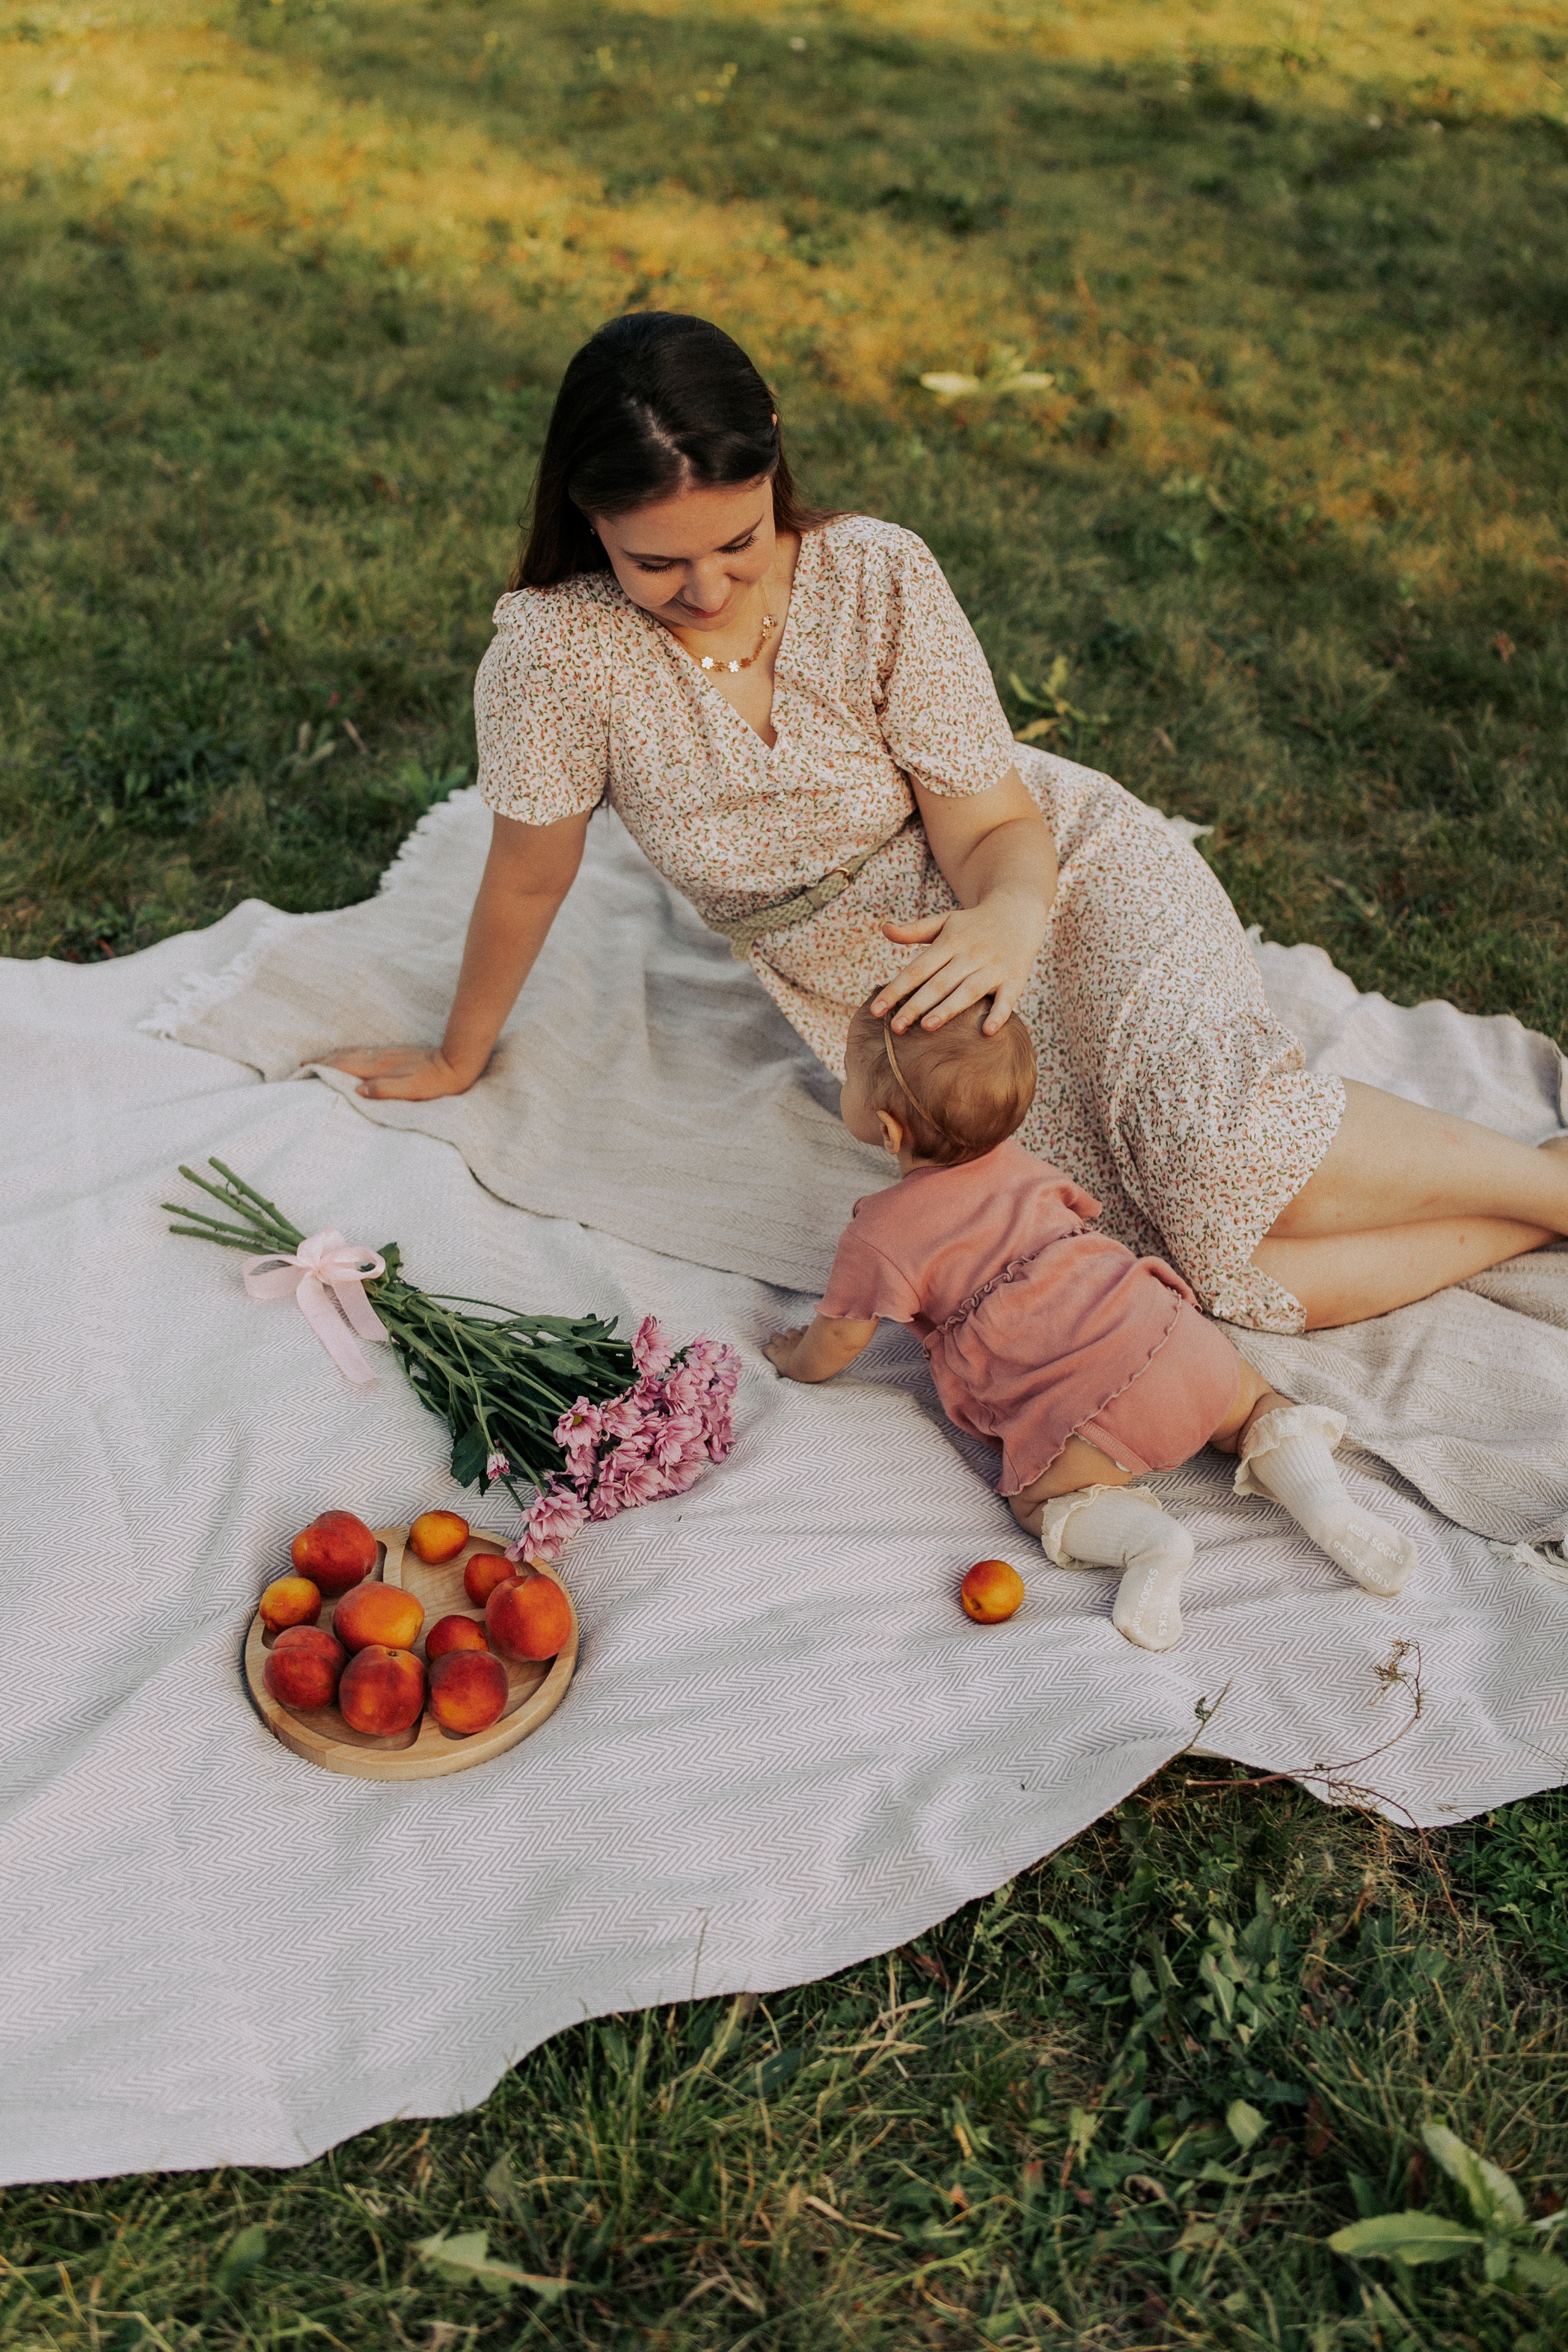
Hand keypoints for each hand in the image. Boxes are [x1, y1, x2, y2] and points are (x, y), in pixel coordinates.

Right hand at [319, 1045, 481, 1101]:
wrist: (457, 1063)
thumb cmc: (436, 1083)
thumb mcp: (412, 1091)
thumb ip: (385, 1090)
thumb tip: (359, 1091)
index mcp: (380, 1068)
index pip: (345, 1067)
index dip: (324, 1068)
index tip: (304, 1071)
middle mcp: (381, 1058)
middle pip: (345, 1057)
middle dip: (323, 1060)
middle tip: (302, 1065)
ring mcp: (388, 1054)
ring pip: (354, 1052)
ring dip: (334, 1055)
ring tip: (319, 1059)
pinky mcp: (396, 1053)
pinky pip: (364, 1052)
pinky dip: (350, 1053)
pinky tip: (349, 1056)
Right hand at [763, 1325, 806, 1376]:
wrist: (812, 1362)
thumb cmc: (799, 1372)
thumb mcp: (787, 1374)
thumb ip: (783, 1368)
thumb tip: (783, 1368)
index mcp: (777, 1354)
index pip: (768, 1350)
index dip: (769, 1351)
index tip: (771, 1354)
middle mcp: (785, 1344)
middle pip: (776, 1338)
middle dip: (777, 1339)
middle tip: (780, 1342)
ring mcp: (796, 1337)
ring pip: (790, 1331)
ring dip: (792, 1334)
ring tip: (795, 1337)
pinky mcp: (807, 1333)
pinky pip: (804, 1329)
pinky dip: (805, 1330)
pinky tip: (808, 1333)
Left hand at [872, 895, 1047, 1035]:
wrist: (1019, 910)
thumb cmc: (973, 923)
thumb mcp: (944, 921)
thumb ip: (914, 930)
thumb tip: (884, 929)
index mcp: (949, 942)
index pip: (917, 969)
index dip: (896, 989)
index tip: (875, 1010)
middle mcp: (970, 955)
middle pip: (938, 983)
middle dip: (916, 1005)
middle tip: (895, 1028)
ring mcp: (994, 967)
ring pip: (968, 991)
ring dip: (949, 1009)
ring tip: (927, 1027)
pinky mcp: (1015, 978)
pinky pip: (1007, 999)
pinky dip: (999, 1015)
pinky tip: (986, 1032)